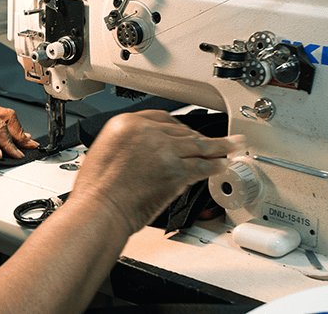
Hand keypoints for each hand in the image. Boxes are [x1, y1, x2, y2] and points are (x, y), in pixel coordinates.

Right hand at [70, 109, 244, 235]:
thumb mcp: (104, 152)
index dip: (178, 126)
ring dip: (219, 147)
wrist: (99, 209)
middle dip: (197, 137)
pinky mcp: (176, 171)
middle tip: (210, 141)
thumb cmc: (96, 190)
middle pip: (181, 130)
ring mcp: (164, 151)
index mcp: (126, 123)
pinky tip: (222, 165)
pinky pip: (202, 166)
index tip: (185, 131)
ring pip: (198, 146)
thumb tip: (142, 151)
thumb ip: (127, 145)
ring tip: (231, 145)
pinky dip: (215, 166)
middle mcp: (147, 132)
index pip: (161, 118)